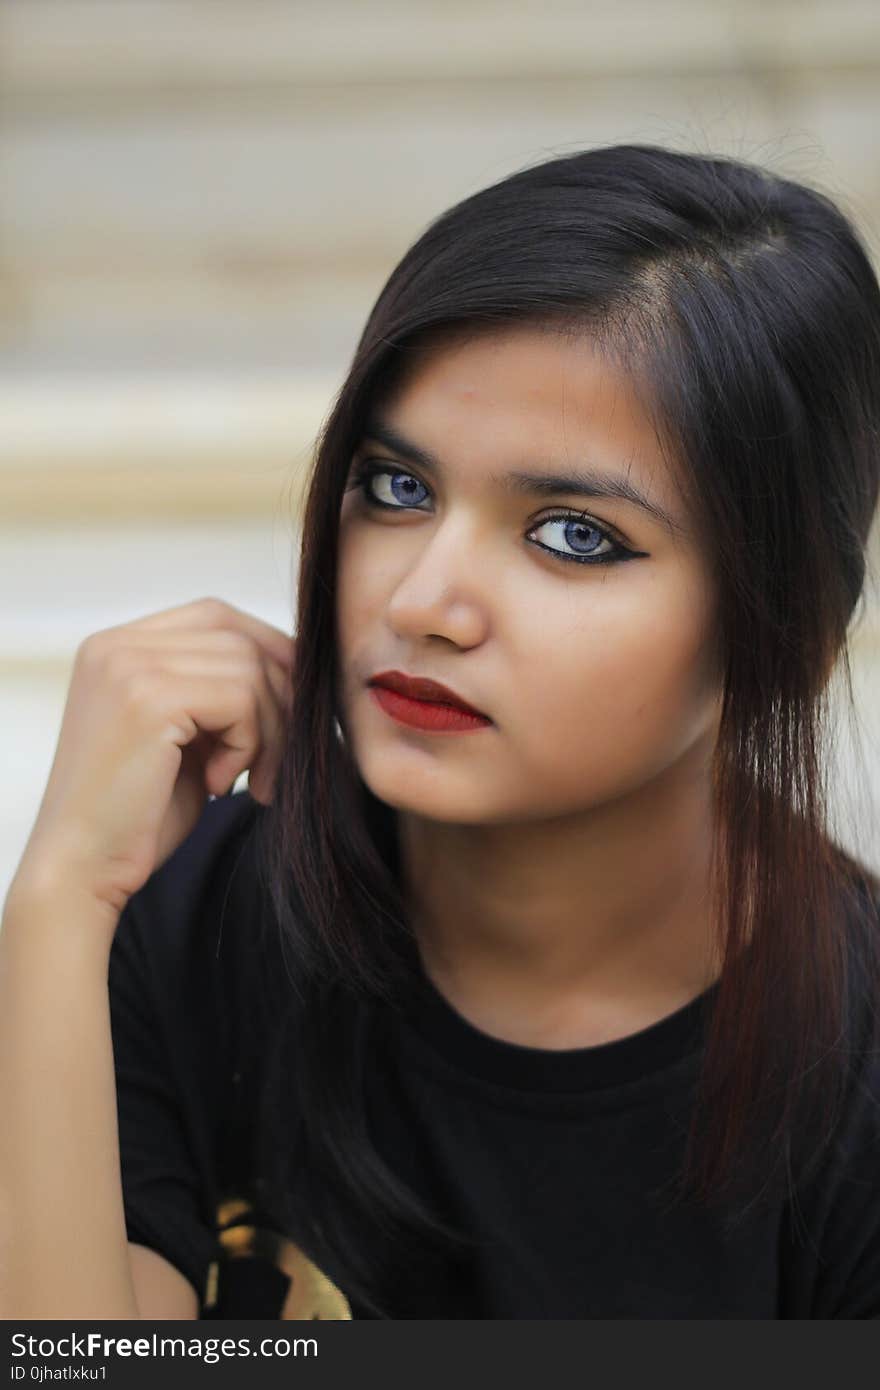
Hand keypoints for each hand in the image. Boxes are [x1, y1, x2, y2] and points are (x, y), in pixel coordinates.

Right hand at [8, 597, 293, 920]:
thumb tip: (295, 663)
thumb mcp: (184, 736)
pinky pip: (241, 701)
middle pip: (239, 638)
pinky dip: (249, 746)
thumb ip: (218, 691)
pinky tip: (221, 785)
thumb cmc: (137, 814)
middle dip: (278, 698)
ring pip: (249, 670)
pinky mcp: (149, 698)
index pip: (216, 616)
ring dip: (268, 731)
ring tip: (248, 780)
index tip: (291, 708)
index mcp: (117, 647)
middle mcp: (116, 645)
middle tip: (276, 761)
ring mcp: (128, 666)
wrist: (83, 868)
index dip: (267, 654)